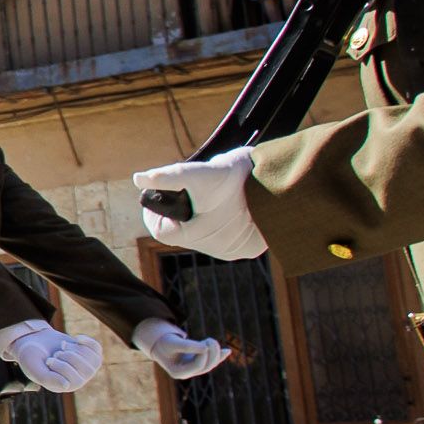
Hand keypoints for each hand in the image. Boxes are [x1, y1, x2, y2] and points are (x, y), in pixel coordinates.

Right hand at [0, 318, 100, 392]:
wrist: (34, 340)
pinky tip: (76, 338)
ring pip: (92, 359)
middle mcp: (78, 380)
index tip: (48, 360)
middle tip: (56, 353)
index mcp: (64, 386)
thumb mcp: (35, 368)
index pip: (73, 380)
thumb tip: (67, 386)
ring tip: (63, 347)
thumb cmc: (32, 356)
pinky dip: (87, 340)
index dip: (60, 366)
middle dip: (69, 356)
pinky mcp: (89, 354)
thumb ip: (48, 379)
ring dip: (75, 348)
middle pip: (86, 370)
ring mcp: (85, 368)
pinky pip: (96, 348)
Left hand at [134, 148, 266, 259]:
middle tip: (187, 190)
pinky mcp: (249, 246)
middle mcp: (214, 249)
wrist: (284, 188)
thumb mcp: (201, 174)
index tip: (157, 192)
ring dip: (199, 216)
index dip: (155, 211)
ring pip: (203, 233)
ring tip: (208, 196)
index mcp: (197, 236)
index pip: (161, 230)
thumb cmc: (241, 181)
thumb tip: (138, 179)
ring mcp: (232, 250)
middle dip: (180, 211)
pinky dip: (220, 222)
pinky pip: (225, 236)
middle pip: (182, 231)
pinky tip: (226, 206)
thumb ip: (169, 177)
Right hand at [134, 316, 231, 378]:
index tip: (203, 342)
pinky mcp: (199, 365)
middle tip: (210, 339)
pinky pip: (212, 362)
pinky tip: (228, 351)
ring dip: (215, 352)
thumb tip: (206, 348)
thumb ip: (187, 346)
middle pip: (206, 367)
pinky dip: (220, 356)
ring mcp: (194, 371)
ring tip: (210, 340)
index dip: (203, 354)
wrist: (161, 346)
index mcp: (178, 372)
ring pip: (210, 365)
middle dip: (211, 353)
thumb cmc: (165, 344)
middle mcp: (187, 374)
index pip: (197, 366)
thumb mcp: (173, 343)